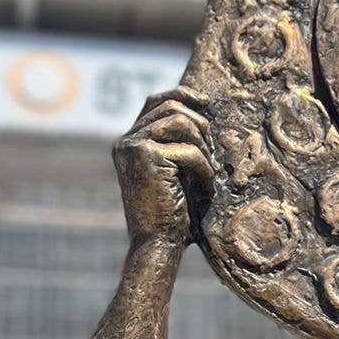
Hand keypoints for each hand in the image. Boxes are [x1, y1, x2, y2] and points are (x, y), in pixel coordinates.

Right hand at [114, 97, 214, 246]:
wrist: (158, 243)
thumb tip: (204, 110)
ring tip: (207, 175)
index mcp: (129, 143)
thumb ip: (178, 142)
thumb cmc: (172, 214)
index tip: (206, 103)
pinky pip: (189, 149)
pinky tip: (204, 190)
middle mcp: (126, 141)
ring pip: (181, 122)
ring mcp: (133, 146)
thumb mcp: (175, 171)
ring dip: (203, 148)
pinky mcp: (146, 156)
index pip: (156, 102)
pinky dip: (204, 169)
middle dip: (200, 125)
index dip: (182, 95)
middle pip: (171, 107)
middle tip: (212, 156)